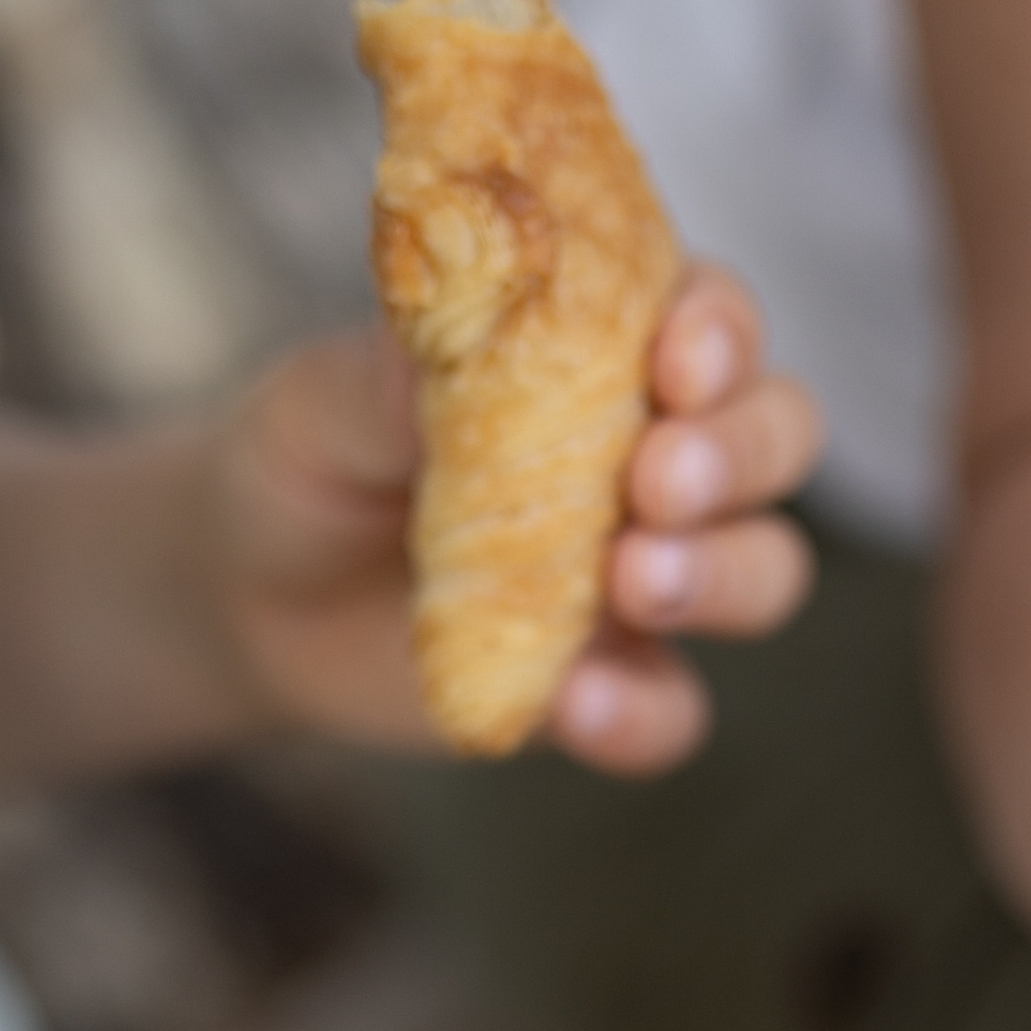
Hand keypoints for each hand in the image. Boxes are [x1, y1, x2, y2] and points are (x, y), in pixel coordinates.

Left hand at [210, 262, 820, 767]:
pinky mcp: (612, 683)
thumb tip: (459, 329)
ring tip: (636, 586)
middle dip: (737, 454)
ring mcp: (646, 576)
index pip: (712, 316)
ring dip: (723, 574)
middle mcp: (654, 453)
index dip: (719, 332)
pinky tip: (578, 706)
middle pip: (776, 436)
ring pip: (763, 569)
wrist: (254, 592)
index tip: (674, 360)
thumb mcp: (325, 396)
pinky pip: (675, 712)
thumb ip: (396, 369)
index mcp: (609, 343)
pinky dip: (643, 713)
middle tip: (657, 481)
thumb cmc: (311, 455)